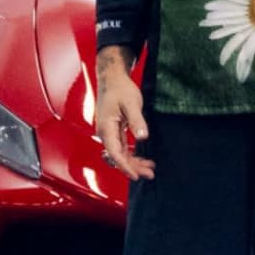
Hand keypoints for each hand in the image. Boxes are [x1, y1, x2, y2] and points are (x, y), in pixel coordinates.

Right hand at [95, 49, 155, 181]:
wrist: (112, 78)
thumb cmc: (120, 89)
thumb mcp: (131, 103)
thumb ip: (136, 121)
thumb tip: (142, 137)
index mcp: (106, 128)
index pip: (114, 153)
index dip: (125, 166)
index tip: (136, 175)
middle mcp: (105, 133)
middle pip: (118, 157)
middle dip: (133, 167)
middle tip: (149, 174)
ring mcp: (109, 133)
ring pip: (120, 154)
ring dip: (134, 162)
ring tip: (150, 169)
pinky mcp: (114, 130)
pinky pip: (122, 147)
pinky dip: (132, 154)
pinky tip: (143, 159)